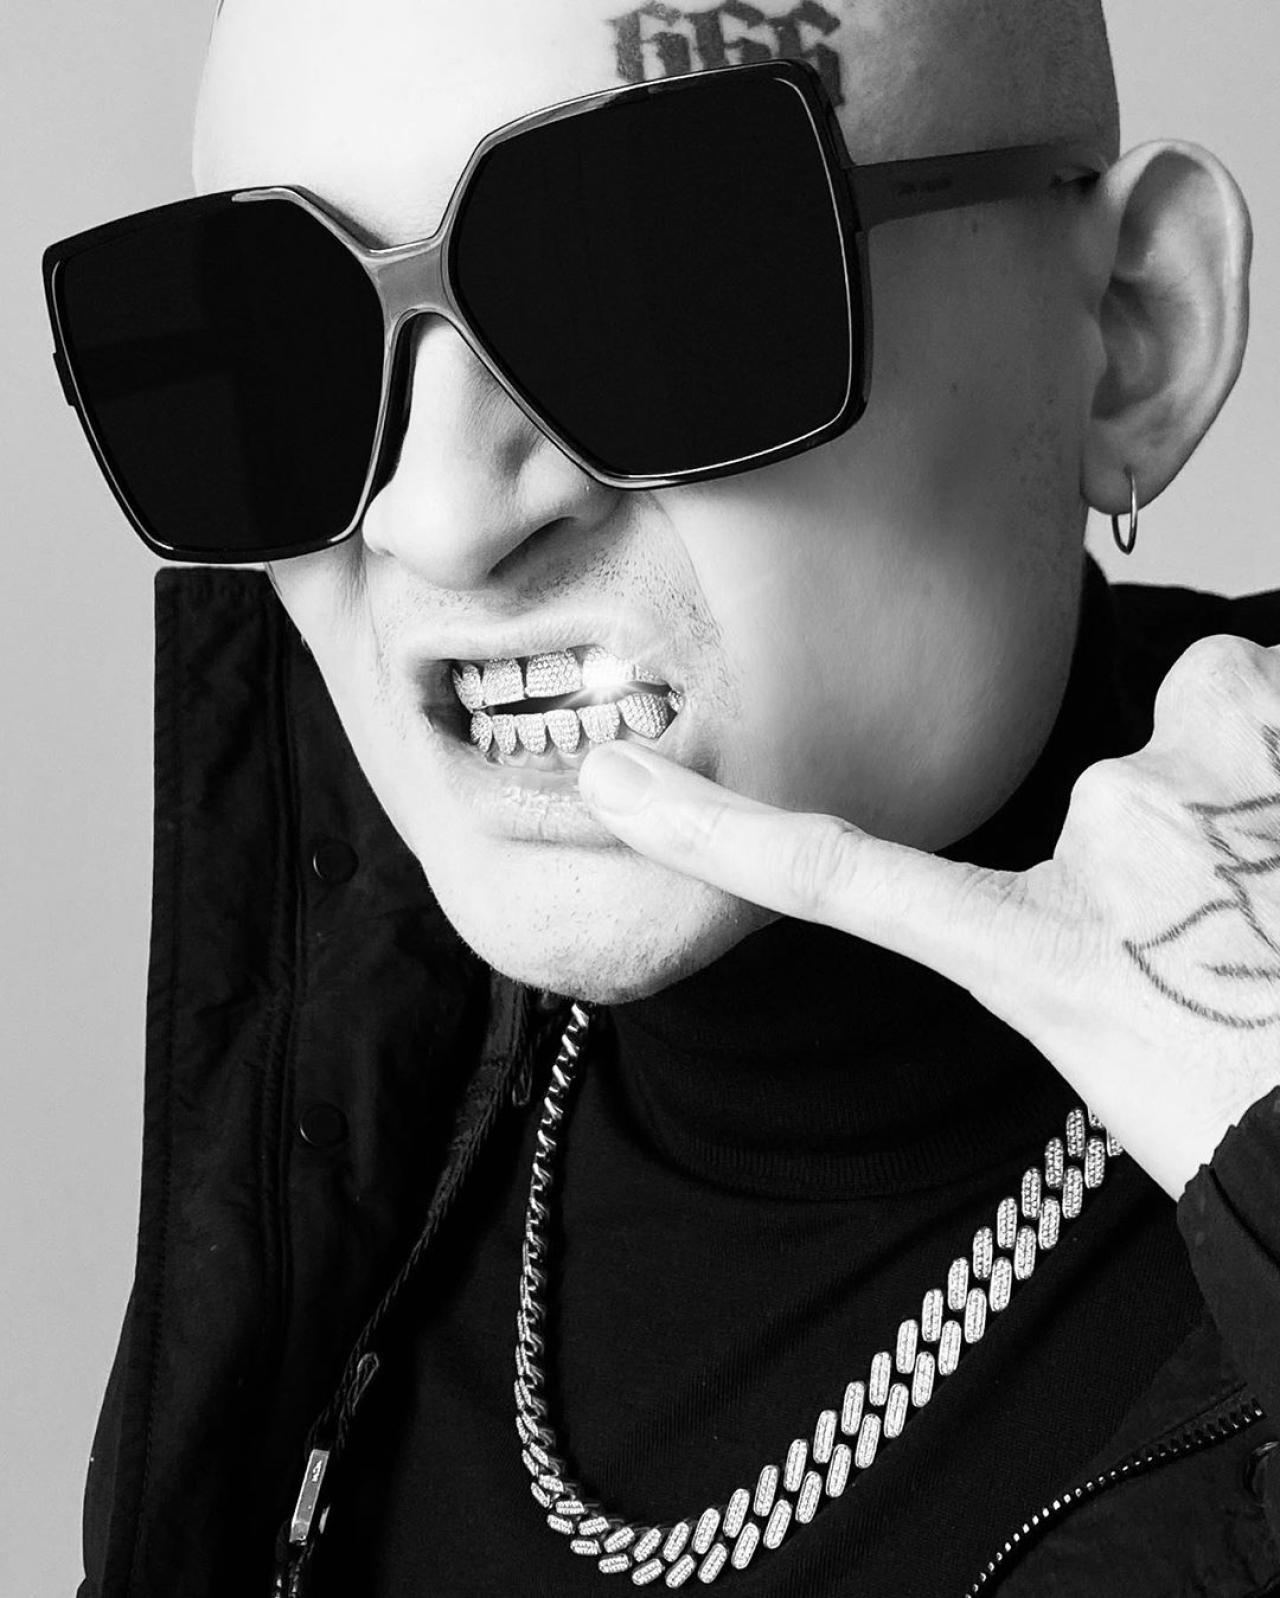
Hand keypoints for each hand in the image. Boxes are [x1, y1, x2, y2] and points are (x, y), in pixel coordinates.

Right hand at [578, 634, 1279, 1202]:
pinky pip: (1279, 697)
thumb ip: (1069, 923)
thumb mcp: (1109, 1034)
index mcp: (1030, 940)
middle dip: (1184, 817)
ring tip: (1278, 895)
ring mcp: (1197, 784)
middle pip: (1125, 768)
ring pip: (1216, 706)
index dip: (710, 830)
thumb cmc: (1242, 1106)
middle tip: (1239, 930)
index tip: (609, 782)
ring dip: (1252, 777)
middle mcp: (1099, 833)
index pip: (840, 875)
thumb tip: (1093, 857)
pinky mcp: (1277, 745)